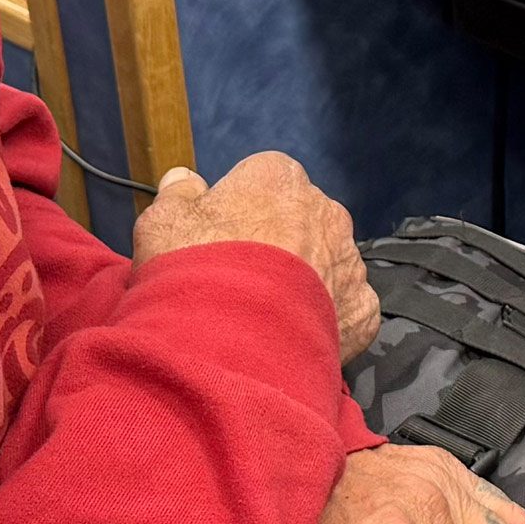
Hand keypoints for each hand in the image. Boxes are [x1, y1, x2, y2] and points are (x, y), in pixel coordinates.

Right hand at [133, 153, 379, 359]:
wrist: (231, 345)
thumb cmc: (196, 272)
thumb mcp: (162, 223)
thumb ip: (178, 194)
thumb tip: (184, 180)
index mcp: (280, 178)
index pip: (262, 182)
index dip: (237, 213)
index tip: (218, 240)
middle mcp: (326, 212)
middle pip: (300, 222)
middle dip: (276, 246)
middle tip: (239, 281)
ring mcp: (349, 262)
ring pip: (326, 266)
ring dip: (302, 284)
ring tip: (262, 316)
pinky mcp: (362, 309)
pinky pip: (344, 309)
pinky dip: (323, 322)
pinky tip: (290, 337)